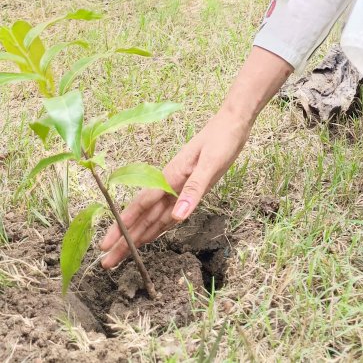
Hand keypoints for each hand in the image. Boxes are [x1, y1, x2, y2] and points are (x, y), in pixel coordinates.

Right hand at [99, 111, 249, 268]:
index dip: (123, 227)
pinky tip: (149, 236)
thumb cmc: (222, 139)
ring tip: (121, 256)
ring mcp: (178, 186)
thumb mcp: (210, 163)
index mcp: (170, 177)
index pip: (141, 207)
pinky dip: (157, 226)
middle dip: (124, 240)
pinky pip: (168, 212)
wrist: (233, 122)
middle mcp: (170, 184)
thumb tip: (177, 218)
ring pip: (153, 217)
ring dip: (137, 236)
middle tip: (106, 263)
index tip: (105, 246)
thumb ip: (193, 190)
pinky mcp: (188, 188)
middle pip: (142, 217)